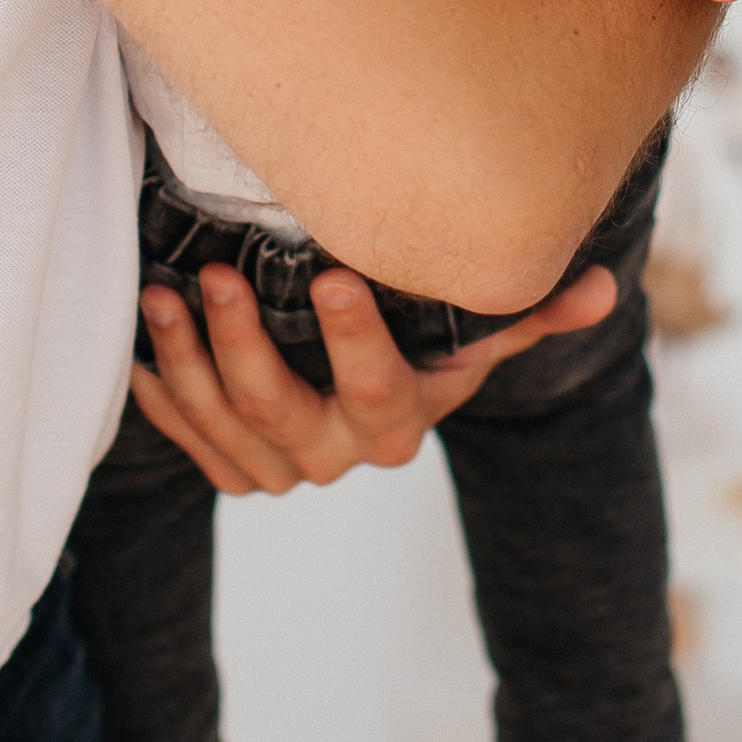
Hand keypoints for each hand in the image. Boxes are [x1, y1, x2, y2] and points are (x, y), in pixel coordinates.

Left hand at [128, 256, 619, 496]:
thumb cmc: (419, 348)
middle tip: (217, 273)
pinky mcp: (228, 467)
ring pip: (220, 419)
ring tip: (164, 291)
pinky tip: (136, 335)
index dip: (354, 336)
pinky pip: (180, 435)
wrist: (356, 406)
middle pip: (278, 407)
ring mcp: (275, 469)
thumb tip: (604, 287)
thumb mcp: (471, 333)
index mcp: (397, 425)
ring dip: (184, 358)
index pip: (376, 384)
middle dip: (241, 341)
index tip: (333, 274)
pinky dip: (155, 388)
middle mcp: (334, 457)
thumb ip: (529, 309)